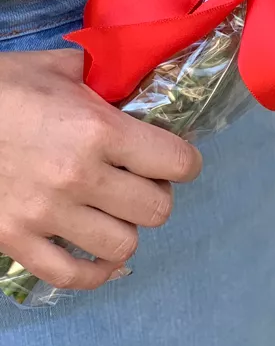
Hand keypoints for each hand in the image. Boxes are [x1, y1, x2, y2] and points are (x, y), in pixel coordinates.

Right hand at [0, 50, 202, 290]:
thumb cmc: (7, 86)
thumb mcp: (65, 68)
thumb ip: (112, 79)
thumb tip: (149, 84)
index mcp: (98, 130)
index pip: (176, 163)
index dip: (185, 161)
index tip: (177, 158)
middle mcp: (78, 177)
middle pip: (156, 210)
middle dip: (157, 193)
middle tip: (141, 180)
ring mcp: (45, 215)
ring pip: (123, 246)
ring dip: (126, 227)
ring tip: (114, 209)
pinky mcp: (14, 241)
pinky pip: (72, 277)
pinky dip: (94, 270)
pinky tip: (97, 252)